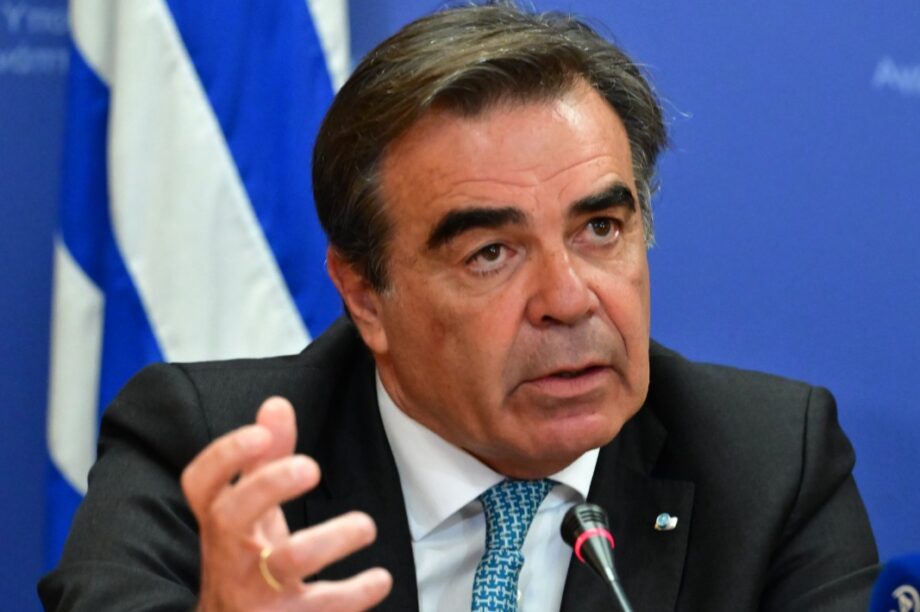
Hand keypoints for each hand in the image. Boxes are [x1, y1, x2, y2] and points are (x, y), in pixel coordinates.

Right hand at [181, 396, 391, 610]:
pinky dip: (353, 594)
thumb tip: (277, 404)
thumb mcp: (252, 513)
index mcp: (219, 520)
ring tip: (366, 525)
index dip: (224, 456)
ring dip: (329, 539)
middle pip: (230, 517)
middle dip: (269, 485)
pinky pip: (318, 608)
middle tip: (312, 465)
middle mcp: (228, 555)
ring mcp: (253, 593)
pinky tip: (379, 579)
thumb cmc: (246, 560)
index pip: (201, 483)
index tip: (260, 433)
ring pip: (285, 562)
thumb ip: (265, 460)